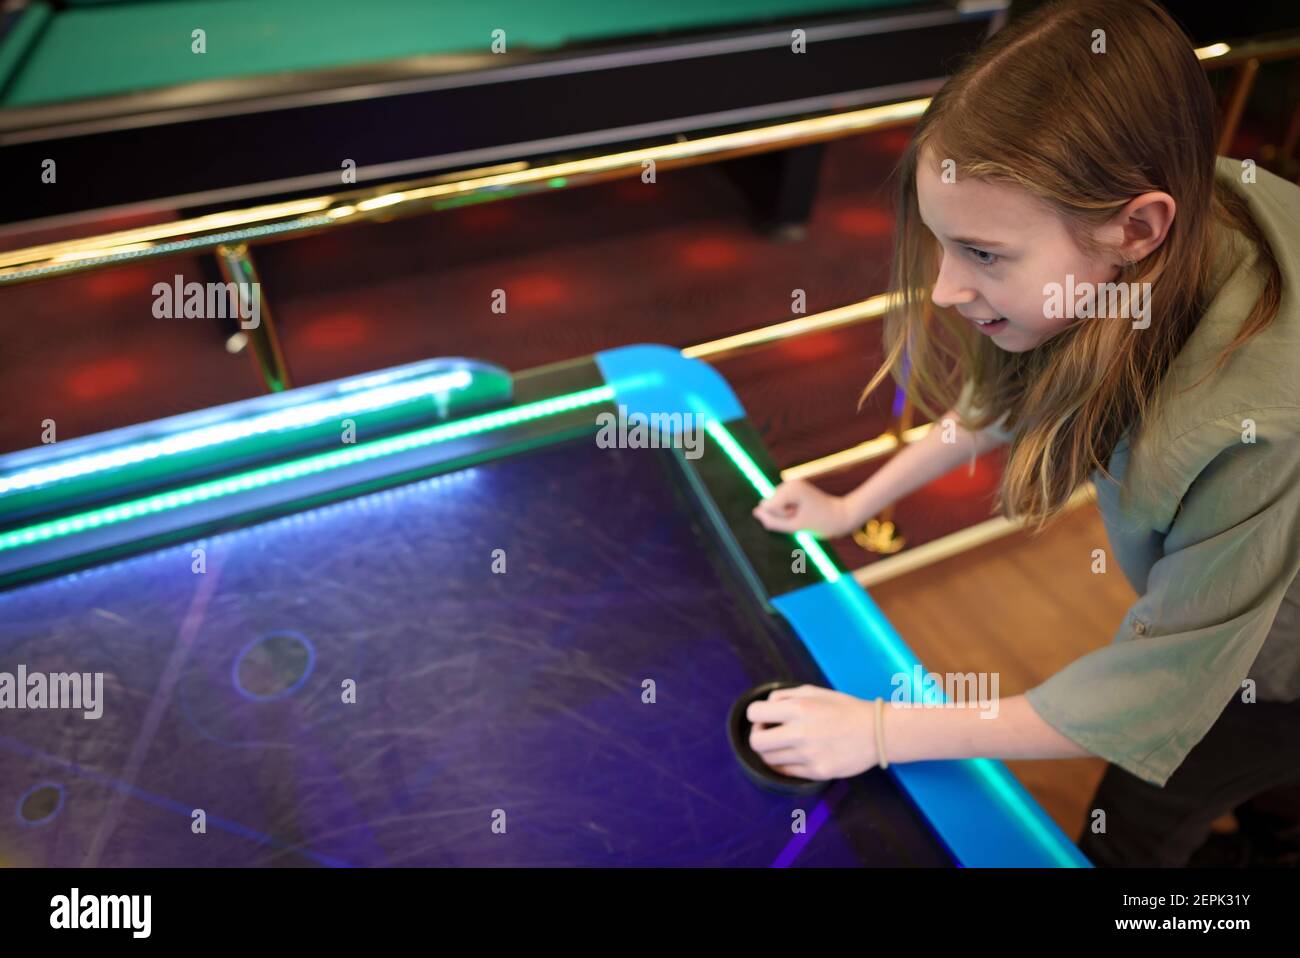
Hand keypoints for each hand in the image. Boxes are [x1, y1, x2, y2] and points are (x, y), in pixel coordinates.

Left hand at [747, 685, 879, 780]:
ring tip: (785, 744)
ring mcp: (808, 756)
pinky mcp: (816, 772)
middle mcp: (800, 733)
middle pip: (756, 742)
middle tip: (769, 733)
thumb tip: (764, 705)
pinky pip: (786, 772)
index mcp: (798, 709)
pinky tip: (795, 755)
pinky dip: (785, 764)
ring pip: (769, 759)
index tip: (765, 718)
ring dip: (771, 751)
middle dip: (758, 736)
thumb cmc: (844, 708)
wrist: (876, 732)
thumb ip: (785, 696)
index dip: (756, 716)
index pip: (754, 713)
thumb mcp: (814, 691)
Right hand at [751, 479, 856, 537]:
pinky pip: (780, 505)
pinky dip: (788, 512)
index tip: (799, 517)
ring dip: (785, 514)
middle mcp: (789, 483)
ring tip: (803, 515)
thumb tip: (756, 512)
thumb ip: (772, 521)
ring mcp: (791, 485)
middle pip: (769, 504)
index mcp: (791, 488)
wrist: (841, 516)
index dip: (782, 518)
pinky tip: (802, 512)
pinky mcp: (793, 490)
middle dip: (783, 515)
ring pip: (773, 505)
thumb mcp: (795, 527)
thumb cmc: (821, 523)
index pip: (768, 507)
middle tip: (803, 517)